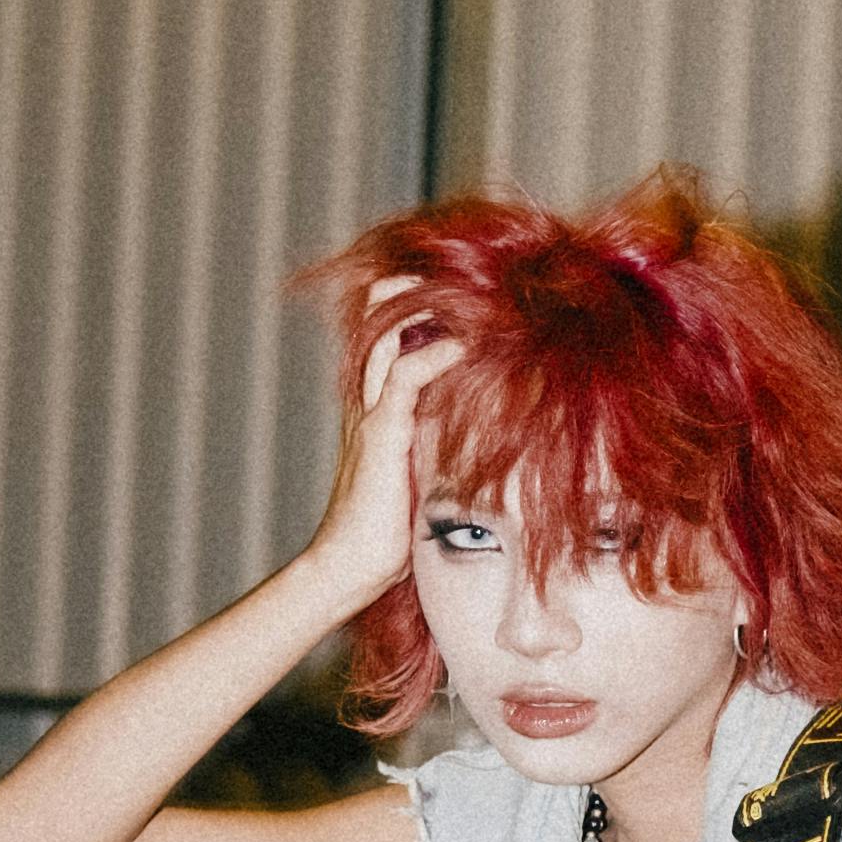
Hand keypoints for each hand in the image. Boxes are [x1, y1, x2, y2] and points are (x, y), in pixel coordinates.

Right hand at [312, 296, 441, 604]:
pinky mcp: (380, 435)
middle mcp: (369, 399)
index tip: (465, 291)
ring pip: (386, 335)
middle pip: (378, 316)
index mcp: (378, 405)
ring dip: (425, 308)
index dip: (417, 304)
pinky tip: (464, 345)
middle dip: (416, 287)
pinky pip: (402, 378)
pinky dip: (433, 355)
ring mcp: (370, 414)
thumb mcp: (425, 470)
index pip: (389, 334)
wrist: (352, 567)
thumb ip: (443, 441)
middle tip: (463, 275)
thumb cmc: (391, 529)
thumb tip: (490, 429)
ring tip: (469, 294)